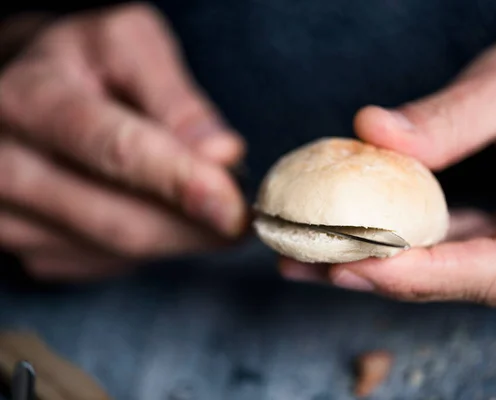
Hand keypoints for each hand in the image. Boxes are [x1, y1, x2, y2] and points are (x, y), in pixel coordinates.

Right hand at [0, 4, 246, 280]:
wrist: (20, 94)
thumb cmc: (82, 63)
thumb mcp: (128, 46)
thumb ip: (176, 98)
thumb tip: (222, 154)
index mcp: (32, 99)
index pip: (116, 150)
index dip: (181, 183)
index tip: (233, 209)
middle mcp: (6, 165)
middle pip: (119, 220)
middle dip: (195, 227)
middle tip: (243, 218)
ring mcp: (9, 217)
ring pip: (117, 253)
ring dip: (177, 238)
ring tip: (205, 208)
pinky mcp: (26, 250)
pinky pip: (105, 265)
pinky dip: (148, 247)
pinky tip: (159, 215)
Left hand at [280, 2, 495, 304]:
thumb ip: (453, 116)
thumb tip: (370, 133)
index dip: (419, 275)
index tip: (347, 263)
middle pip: (469, 281)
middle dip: (384, 276)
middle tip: (304, 261)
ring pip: (464, 272)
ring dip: (390, 264)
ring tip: (315, 253)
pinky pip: (471, 249)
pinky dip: (418, 244)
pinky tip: (365, 234)